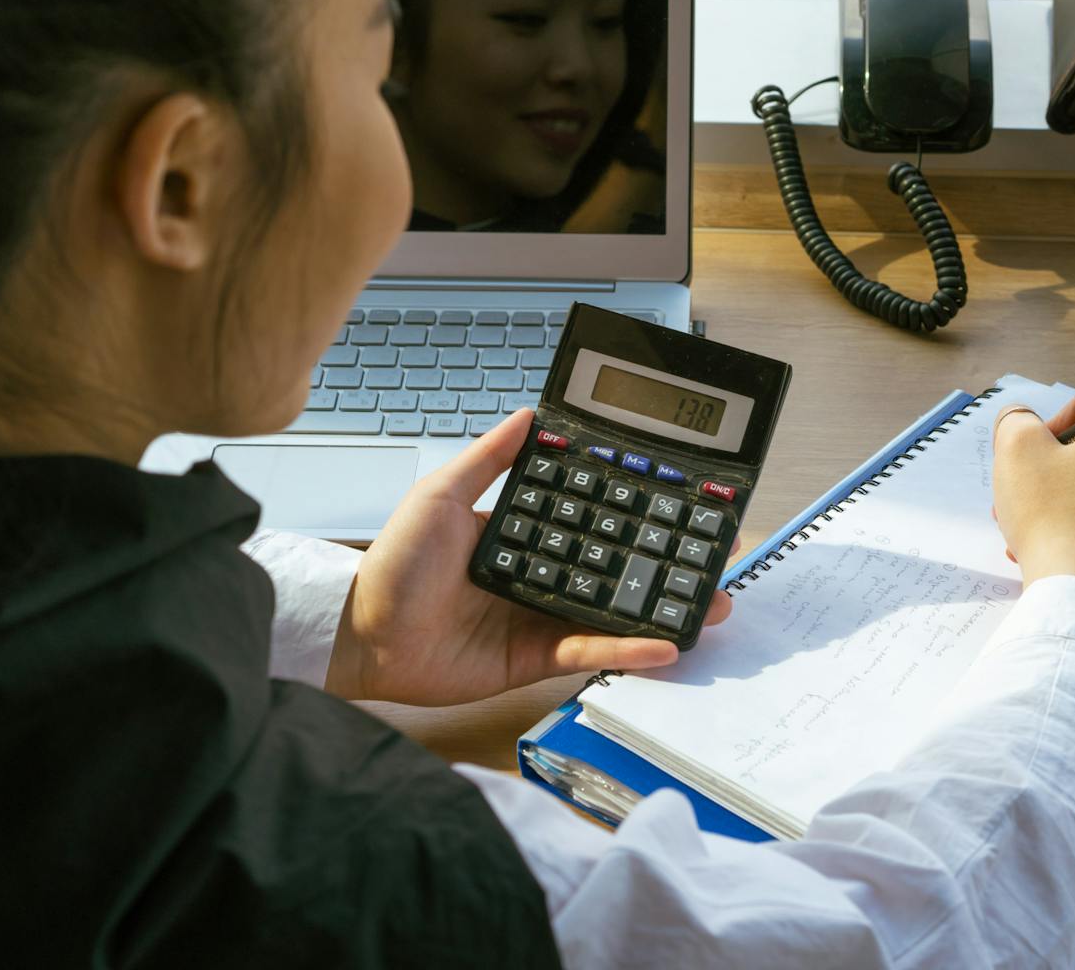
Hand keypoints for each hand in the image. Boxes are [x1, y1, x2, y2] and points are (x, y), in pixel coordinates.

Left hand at [325, 408, 733, 705]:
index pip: (586, 518)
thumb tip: (528, 415)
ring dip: (660, 608)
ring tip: (709, 604)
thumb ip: (488, 459)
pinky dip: (627, 648)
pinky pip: (588, 652)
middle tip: (712, 556)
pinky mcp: (534, 659)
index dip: (627, 511)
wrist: (362, 634)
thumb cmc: (391, 564)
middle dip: (663, 563)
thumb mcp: (440, 494)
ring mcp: (538, 618)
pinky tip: (664, 643)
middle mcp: (537, 574)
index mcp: (520, 533)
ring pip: (612, 611)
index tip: (672, 501)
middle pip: (612, 566)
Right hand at [992, 389, 1074, 605]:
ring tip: (1031, 525)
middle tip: (1024, 492)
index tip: (1030, 455)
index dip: (1049, 425)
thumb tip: (1022, 421)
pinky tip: (1054, 545)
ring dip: (1062, 498)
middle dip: (1053, 468)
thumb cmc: (1052, 517)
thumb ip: (1017, 420)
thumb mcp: (1016, 449)